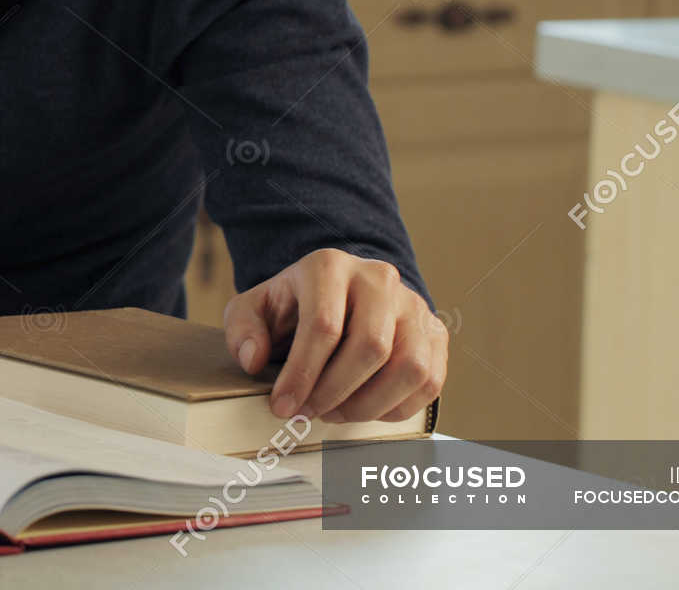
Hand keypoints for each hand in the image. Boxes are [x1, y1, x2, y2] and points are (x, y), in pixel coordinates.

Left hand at [222, 248, 445, 423]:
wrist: (339, 295)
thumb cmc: (294, 306)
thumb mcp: (255, 308)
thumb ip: (243, 329)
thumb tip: (253, 359)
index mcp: (330, 266)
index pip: (324, 326)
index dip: (302, 375)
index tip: (283, 407)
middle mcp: (379, 279)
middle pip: (370, 347)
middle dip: (335, 393)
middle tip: (310, 413)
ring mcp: (413, 304)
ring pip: (408, 367)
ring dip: (369, 405)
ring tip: (336, 412)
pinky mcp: (435, 331)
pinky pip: (429, 381)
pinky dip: (397, 407)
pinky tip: (366, 408)